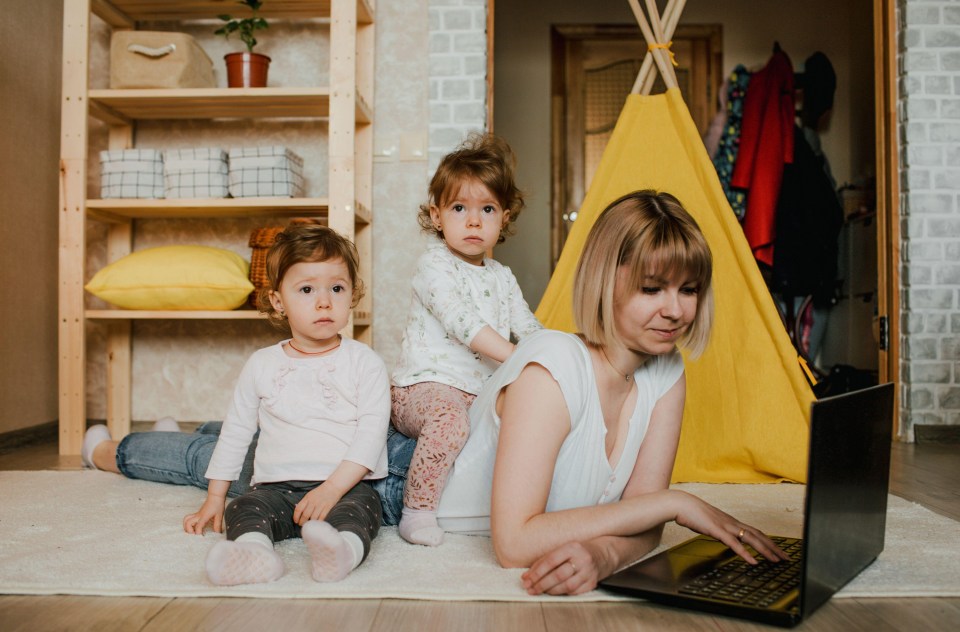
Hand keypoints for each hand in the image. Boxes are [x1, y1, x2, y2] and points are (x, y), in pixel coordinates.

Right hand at [183, 494, 225, 534]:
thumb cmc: (217, 504)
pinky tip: (194, 527)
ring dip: (186, 527)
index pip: (198, 526)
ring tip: (192, 531)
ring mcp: (196, 514)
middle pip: (187, 523)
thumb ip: (218, 524)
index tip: (202, 537)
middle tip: (194, 534)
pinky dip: (188, 523)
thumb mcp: (219, 515)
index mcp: (204, 516)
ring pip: (186, 520)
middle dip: (188, 530)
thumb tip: (217, 533)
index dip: (198, 533)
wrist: (215, 496)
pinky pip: (189, 518)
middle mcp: (198, 516)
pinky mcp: (197, 514)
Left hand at [293, 483, 341, 525]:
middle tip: (302, 524)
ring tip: (309, 525)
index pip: (298, 509)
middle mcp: (313, 501)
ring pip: (313, 518)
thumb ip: (305, 502)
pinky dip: (318, 522)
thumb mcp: (310, 494)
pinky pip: (321, 517)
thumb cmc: (321, 491)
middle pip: (305, 515)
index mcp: (307, 498)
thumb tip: (299, 512)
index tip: (296, 521)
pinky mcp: (327, 507)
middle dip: (302, 522)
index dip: (296, 516)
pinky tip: (316, 523)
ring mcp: (321, 504)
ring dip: (310, 523)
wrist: (333, 486)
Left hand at [520, 540, 606, 595]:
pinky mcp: (593, 583)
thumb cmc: (578, 551)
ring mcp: (589, 572)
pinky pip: (574, 592)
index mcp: (572, 547)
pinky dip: (562, 593)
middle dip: (541, 584)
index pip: (551, 561)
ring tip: (539, 591)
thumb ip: (545, 560)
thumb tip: (527, 575)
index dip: (536, 572)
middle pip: (558, 575)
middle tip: (530, 589)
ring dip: (550, 591)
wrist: (604, 554)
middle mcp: (582, 559)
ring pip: (566, 586)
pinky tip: (553, 592)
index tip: (526, 579)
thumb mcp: (564, 549)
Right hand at [672, 490, 789, 563]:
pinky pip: (734, 544)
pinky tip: (753, 562)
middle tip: (786, 558)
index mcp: (730, 521)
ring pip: (751, 539)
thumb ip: (716, 528)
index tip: (778, 550)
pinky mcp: (717, 530)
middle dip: (774, 547)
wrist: (679, 503)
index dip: (768, 541)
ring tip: (776, 560)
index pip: (754, 531)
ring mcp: (725, 526)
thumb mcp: (707, 522)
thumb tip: (720, 535)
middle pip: (758, 535)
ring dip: (765, 550)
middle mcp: (731, 522)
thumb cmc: (690, 512)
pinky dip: (746, 553)